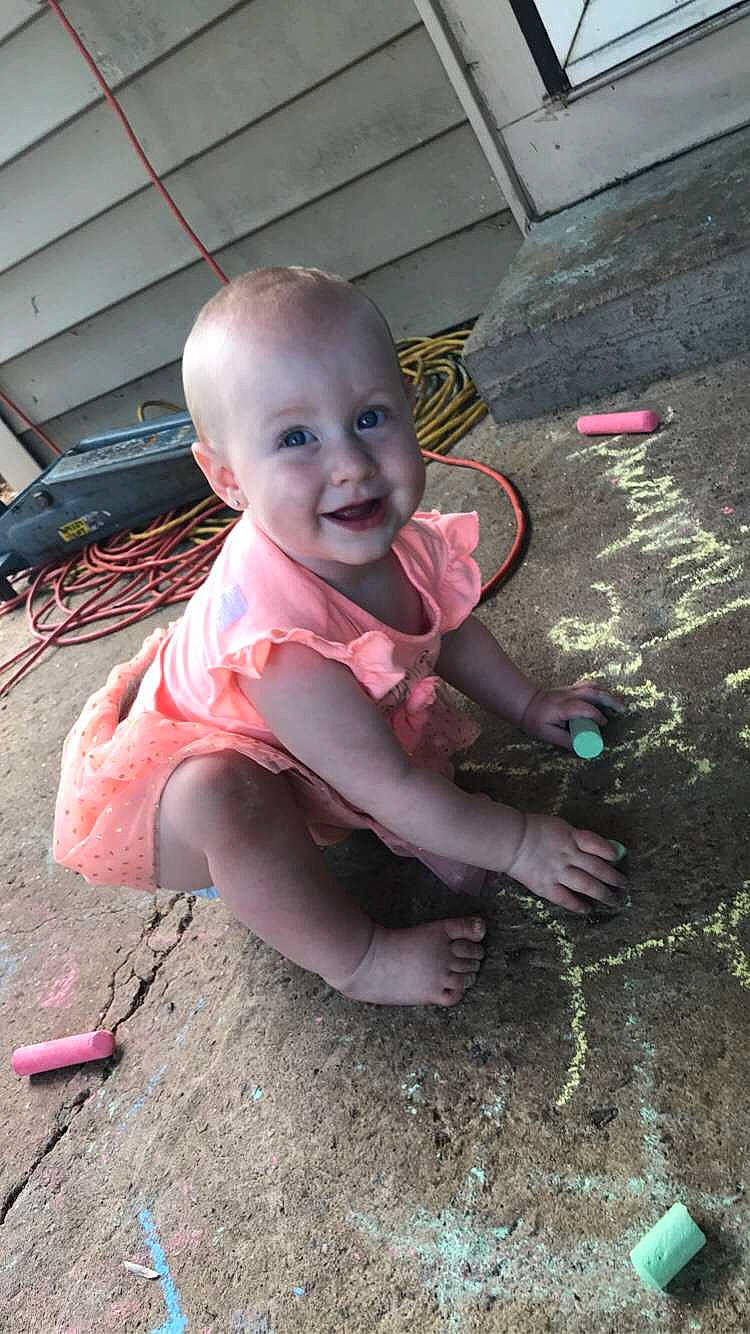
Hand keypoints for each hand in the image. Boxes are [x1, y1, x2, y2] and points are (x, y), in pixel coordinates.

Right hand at [506, 813, 626, 912]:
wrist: (510, 840)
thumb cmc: (533, 829)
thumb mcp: (560, 826)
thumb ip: (578, 837)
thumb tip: (599, 849)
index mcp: (571, 837)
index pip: (598, 845)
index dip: (610, 852)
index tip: (618, 859)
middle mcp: (568, 855)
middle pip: (597, 868)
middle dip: (614, 878)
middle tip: (624, 886)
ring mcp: (558, 872)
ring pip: (587, 885)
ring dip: (603, 894)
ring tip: (614, 900)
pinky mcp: (546, 886)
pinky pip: (566, 899)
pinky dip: (578, 905)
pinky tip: (587, 909)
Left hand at [519, 679, 625, 750]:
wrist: (524, 703)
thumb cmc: (534, 720)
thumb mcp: (547, 734)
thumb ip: (565, 741)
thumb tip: (584, 749)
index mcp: (563, 707)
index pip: (584, 708)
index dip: (597, 716)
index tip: (604, 725)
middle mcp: (568, 695)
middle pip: (593, 692)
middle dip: (610, 700)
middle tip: (623, 710)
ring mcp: (570, 690)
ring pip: (592, 686)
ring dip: (607, 694)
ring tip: (619, 704)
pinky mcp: (571, 688)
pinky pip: (588, 686)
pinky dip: (600, 691)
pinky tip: (606, 699)